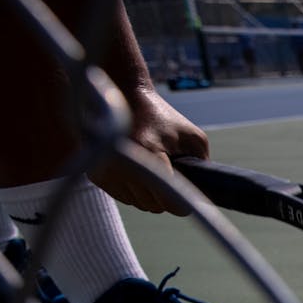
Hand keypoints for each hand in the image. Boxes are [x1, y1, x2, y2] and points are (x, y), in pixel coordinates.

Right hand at [88, 88, 209, 214]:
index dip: (182, 204)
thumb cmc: (163, 118)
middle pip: (155, 205)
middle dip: (166, 196)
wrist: (125, 97)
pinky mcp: (97, 175)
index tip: (188, 200)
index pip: (169, 200)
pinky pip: (125, 198)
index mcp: (150, 153)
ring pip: (140, 204)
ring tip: (153, 169)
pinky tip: (138, 170)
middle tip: (170, 176)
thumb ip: (203, 164)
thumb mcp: (193, 136)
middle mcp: (125, 164)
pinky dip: (134, 190)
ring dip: (150, 194)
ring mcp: (108, 170)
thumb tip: (206, 194)